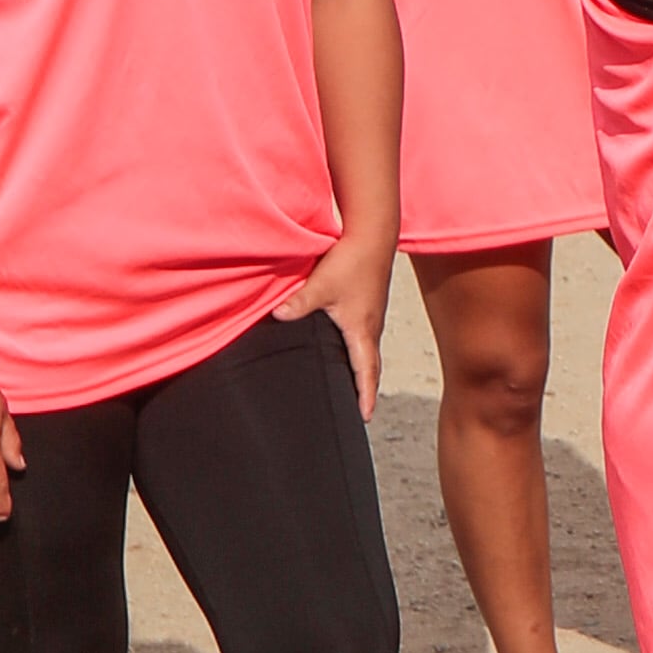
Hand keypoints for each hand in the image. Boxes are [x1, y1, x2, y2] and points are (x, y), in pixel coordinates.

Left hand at [274, 233, 396, 419]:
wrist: (374, 235)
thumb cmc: (352, 260)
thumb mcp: (321, 284)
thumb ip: (298, 302)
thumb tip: (277, 316)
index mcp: (362, 329)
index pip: (366, 372)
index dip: (365, 396)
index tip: (365, 417)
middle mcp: (371, 327)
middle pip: (371, 366)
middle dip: (366, 389)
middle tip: (360, 410)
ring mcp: (372, 316)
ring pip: (368, 351)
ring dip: (363, 370)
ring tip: (355, 386)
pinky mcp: (369, 305)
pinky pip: (365, 336)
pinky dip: (359, 351)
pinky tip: (347, 348)